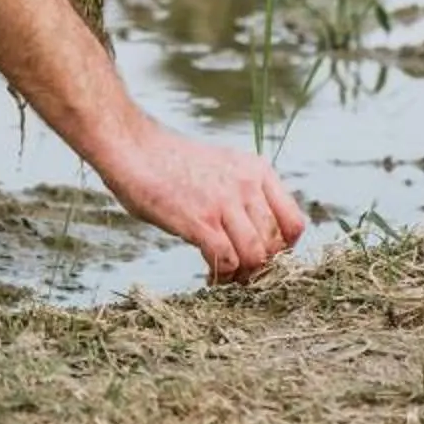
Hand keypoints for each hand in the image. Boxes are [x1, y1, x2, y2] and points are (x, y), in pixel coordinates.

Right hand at [98, 119, 307, 282]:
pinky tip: (210, 277)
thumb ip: (243, 195)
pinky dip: (221, 277)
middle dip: (261, 268)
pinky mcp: (199, 220)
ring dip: (243, 276)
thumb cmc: (168, 162)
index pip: (294, 223)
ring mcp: (223, 202)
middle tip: (242, 275)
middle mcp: (246, 184)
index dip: (283, 249)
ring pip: (256, 257)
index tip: (263, 257)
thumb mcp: (220, 168)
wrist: (129, 146)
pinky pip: (227, 261)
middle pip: (276, 245)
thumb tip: (259, 240)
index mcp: (256, 170)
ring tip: (226, 278)